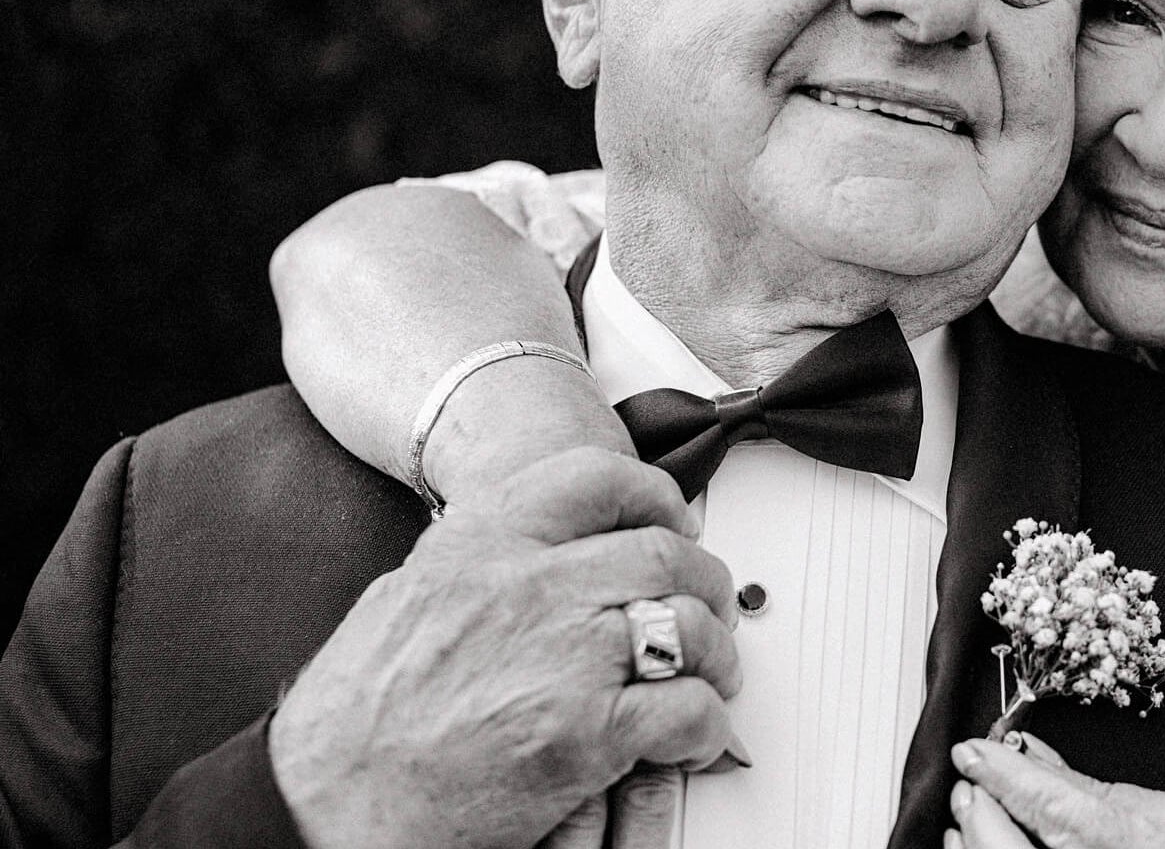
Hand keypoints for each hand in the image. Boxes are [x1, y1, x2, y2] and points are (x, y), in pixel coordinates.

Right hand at [270, 448, 743, 848]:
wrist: (326, 810)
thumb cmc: (354, 724)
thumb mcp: (406, 602)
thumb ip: (479, 564)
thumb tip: (543, 551)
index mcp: (478, 548)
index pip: (594, 478)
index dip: (655, 495)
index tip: (676, 520)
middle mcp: (525, 590)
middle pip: (661, 553)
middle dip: (702, 583)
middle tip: (707, 611)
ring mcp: (561, 660)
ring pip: (686, 626)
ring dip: (715, 656)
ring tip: (710, 678)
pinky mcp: (583, 736)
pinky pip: (686, 711)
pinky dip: (707, 726)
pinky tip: (692, 738)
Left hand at [946, 734, 1164, 848]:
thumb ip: (1089, 790)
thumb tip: (1037, 760)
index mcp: (1115, 838)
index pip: (1035, 802)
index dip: (996, 774)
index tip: (972, 752)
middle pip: (1003, 846)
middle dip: (980, 812)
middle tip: (974, 780)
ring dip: (983, 842)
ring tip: (979, 815)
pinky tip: (1010, 839)